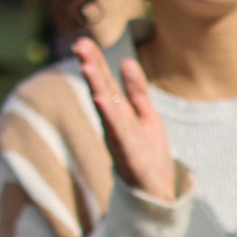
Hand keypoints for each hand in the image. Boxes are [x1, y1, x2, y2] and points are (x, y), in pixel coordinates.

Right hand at [71, 36, 176, 199]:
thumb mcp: (147, 117)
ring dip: (96, 87)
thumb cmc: (148, 156)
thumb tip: (126, 61)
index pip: (105, 84)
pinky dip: (109, 116)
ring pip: (107, 110)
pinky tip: (101, 99)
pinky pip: (118, 133)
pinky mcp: (130, 156)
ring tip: (88, 66)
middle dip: (92, 68)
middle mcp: (116, 125)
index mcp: (120, 115)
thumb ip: (136, 92)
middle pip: (102, 91)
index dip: (96, 62)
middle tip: (79, 45)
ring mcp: (121, 140)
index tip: (83, 41)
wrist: (156, 195)